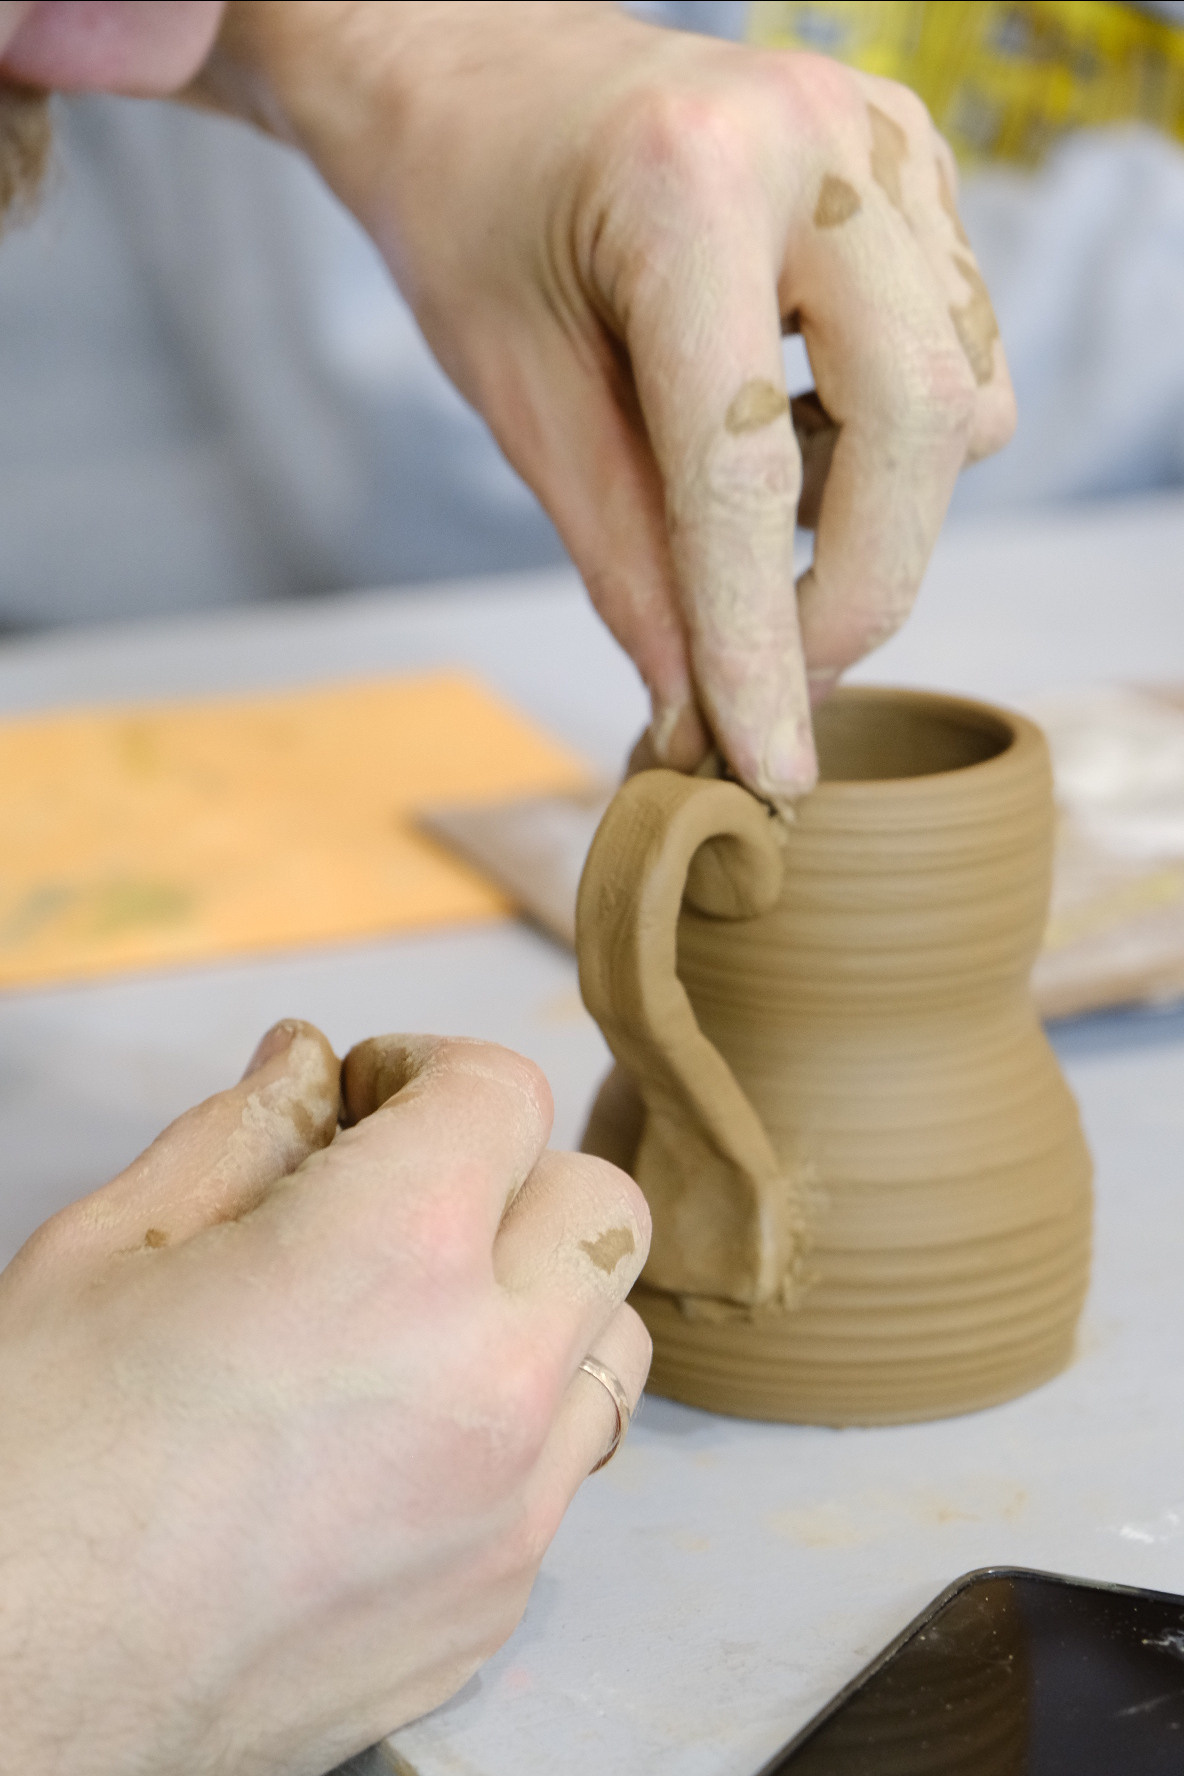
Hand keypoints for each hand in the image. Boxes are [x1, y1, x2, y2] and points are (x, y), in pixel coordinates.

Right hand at [0, 1020, 649, 1774]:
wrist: (6, 1706)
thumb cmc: (32, 1468)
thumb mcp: (103, 1250)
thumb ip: (235, 1133)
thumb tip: (308, 1060)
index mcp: (394, 1250)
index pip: (503, 1093)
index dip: (428, 1068)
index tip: (367, 1099)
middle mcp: (491, 1372)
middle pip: (598, 1204)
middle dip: (510, 1172)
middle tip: (406, 1193)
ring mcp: (511, 1501)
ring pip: (611, 1338)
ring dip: (539, 1296)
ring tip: (421, 1316)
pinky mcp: (497, 1600)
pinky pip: (564, 1469)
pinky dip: (515, 1424)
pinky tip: (400, 1440)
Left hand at [195, 0, 1013, 811]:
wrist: (493, 74)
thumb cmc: (475, 221)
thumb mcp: (521, 402)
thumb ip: (626, 562)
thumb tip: (702, 719)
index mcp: (687, 183)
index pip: (748, 461)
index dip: (761, 636)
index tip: (768, 762)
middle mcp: (824, 144)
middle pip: (922, 429)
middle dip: (856, 592)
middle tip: (775, 685)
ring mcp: (894, 147)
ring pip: (966, 408)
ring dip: (872, 512)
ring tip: (747, 504)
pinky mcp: (924, 173)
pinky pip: (963, 361)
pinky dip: (888, 443)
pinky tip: (792, 417)